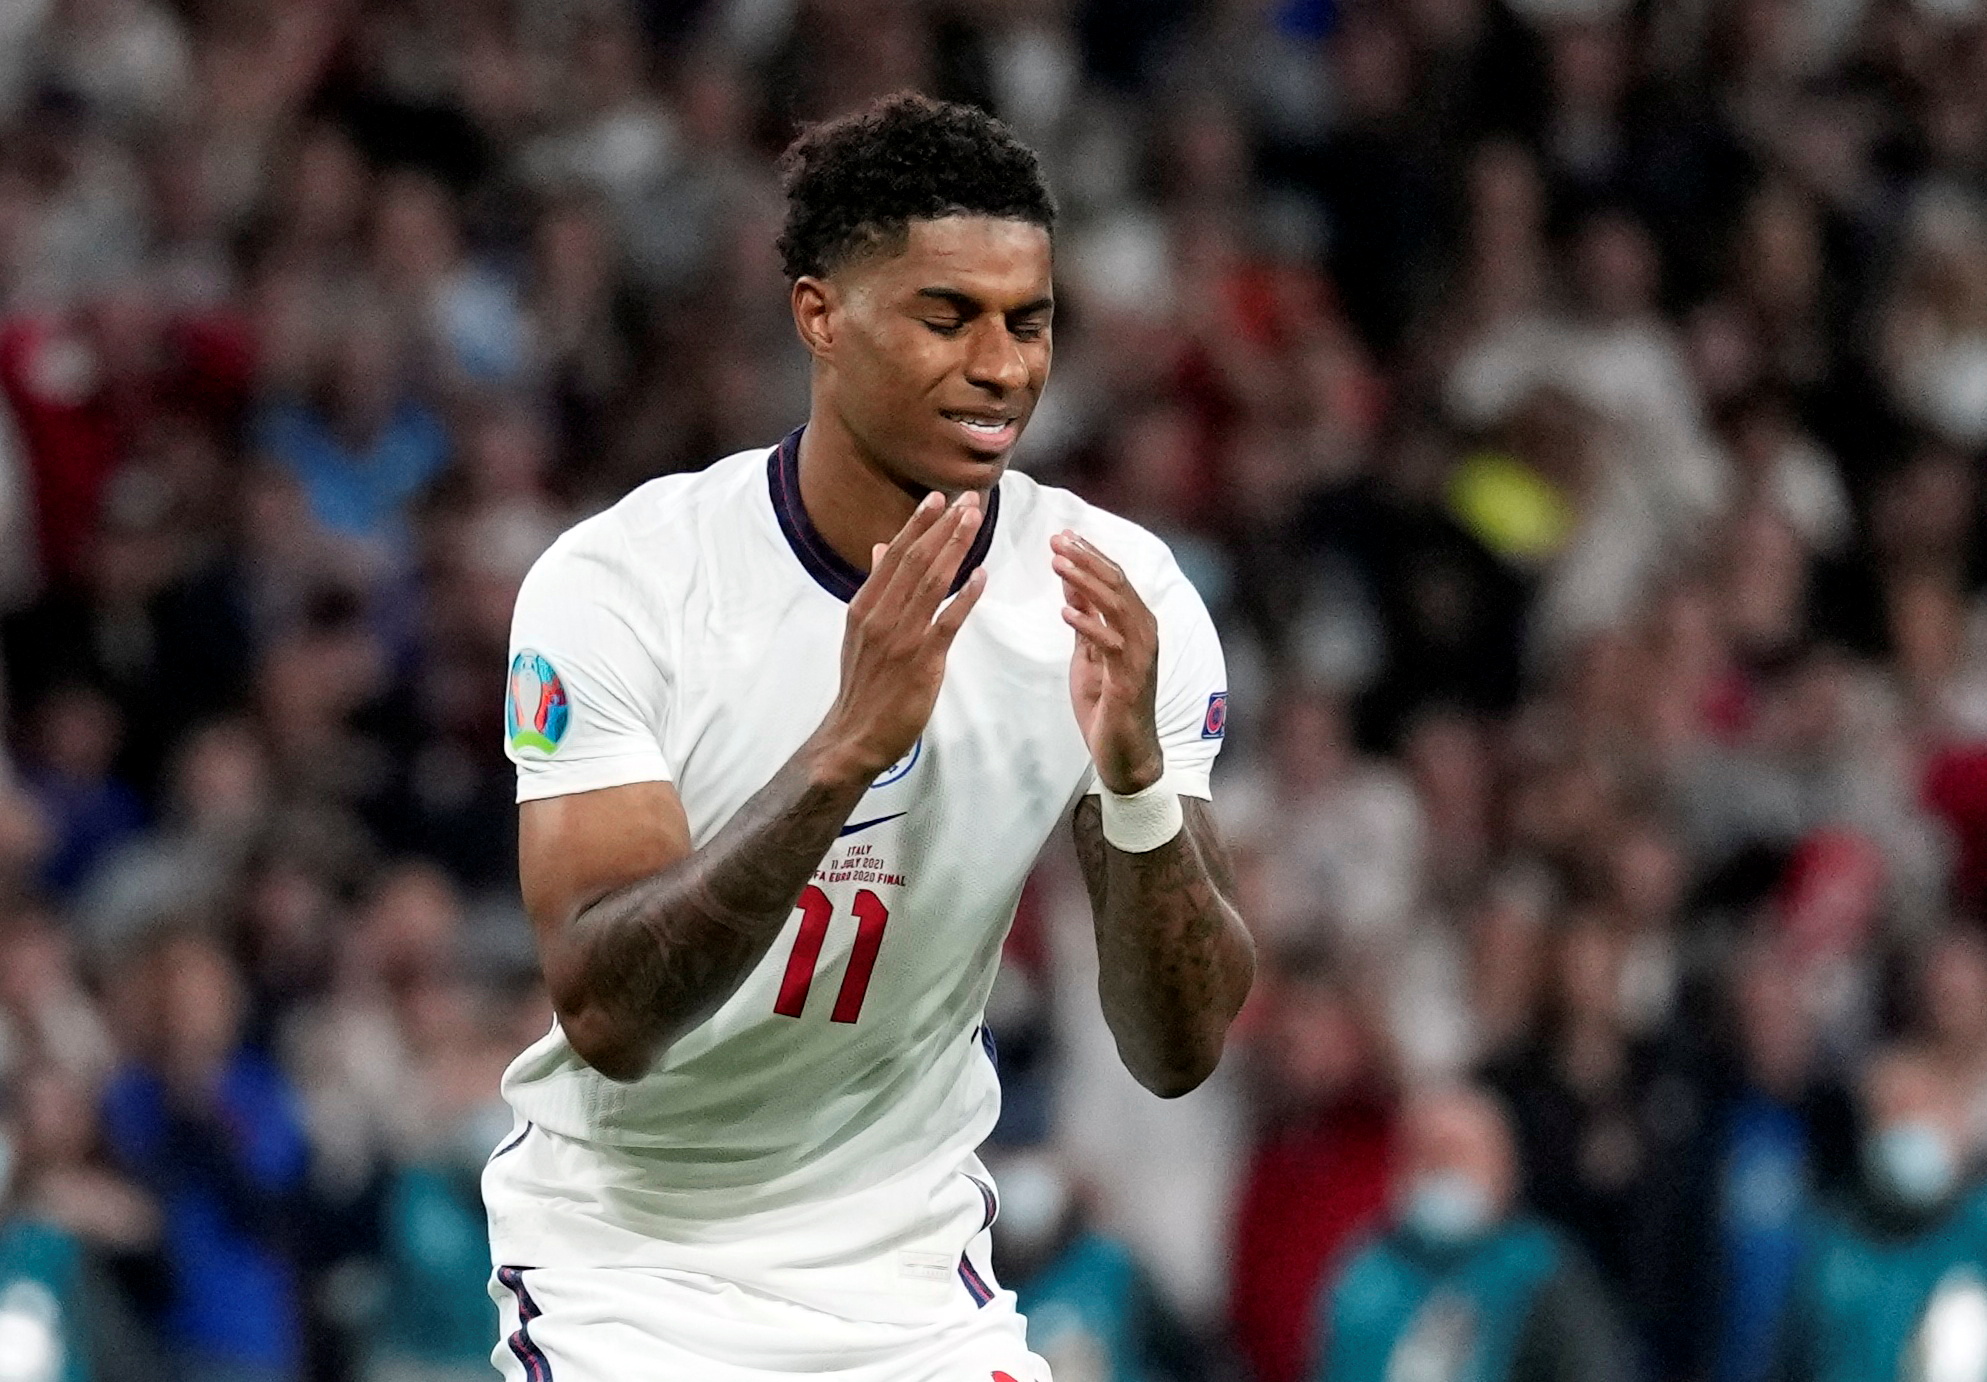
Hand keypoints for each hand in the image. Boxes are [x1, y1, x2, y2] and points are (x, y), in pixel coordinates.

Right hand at [813, 492, 987, 784]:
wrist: (854, 735)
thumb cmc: (862, 683)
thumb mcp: (859, 630)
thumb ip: (876, 588)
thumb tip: (882, 547)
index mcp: (864, 606)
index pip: (895, 555)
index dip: (919, 524)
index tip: (939, 498)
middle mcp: (880, 616)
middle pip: (916, 561)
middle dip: (944, 527)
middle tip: (969, 500)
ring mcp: (901, 637)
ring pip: (932, 583)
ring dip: (956, 549)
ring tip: (975, 521)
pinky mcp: (921, 661)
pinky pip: (947, 622)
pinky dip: (965, 597)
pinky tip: (982, 575)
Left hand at [1054, 532, 1161, 793]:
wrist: (1125, 753)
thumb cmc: (1108, 704)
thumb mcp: (1090, 652)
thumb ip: (1085, 618)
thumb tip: (1070, 580)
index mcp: (1136, 624)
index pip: (1115, 578)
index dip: (1089, 555)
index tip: (1062, 535)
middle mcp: (1145, 633)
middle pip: (1117, 584)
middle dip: (1086, 559)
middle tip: (1057, 540)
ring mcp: (1140, 655)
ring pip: (1116, 607)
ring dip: (1085, 583)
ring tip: (1057, 564)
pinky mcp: (1130, 679)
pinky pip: (1110, 644)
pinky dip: (1089, 625)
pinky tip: (1065, 612)